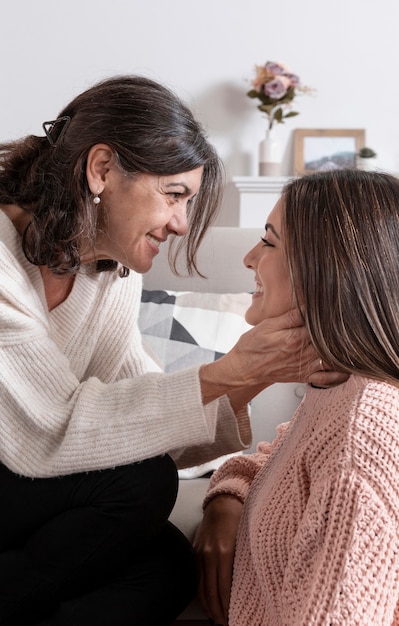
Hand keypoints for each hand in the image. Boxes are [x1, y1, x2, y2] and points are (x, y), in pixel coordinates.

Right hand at [193, 495, 242, 625]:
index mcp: (225, 552)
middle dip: (218, 612)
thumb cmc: (240, 518)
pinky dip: (200, 593)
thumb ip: (246, 562)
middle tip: (227, 623)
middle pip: (211, 592)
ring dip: (208, 606)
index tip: (235, 618)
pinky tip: (207, 602)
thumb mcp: (248, 539)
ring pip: (201, 588)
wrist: (223, 500)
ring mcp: (199, 553)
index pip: (225, 589)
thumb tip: (251, 587)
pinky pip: (196, 578)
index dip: (229, 607)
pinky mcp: (194, 551)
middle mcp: (209, 554)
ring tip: (217, 618)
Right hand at [200, 308, 347, 406]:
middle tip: (351, 321)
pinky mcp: (303, 377)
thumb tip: (309, 305)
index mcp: (295, 338)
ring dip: (343, 350)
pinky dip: (339, 375)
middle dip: (340, 331)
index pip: (321, 326)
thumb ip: (290, 316)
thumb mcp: (267, 325)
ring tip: (350, 339)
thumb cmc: (252, 346)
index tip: (341, 309)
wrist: (242, 369)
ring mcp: (304, 367)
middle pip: (329, 341)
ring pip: (332, 358)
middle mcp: (303, 354)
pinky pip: (327, 379)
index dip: (331, 317)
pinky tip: (347, 367)